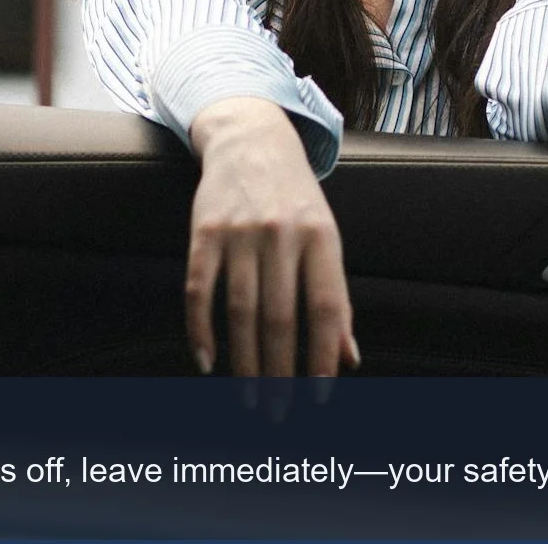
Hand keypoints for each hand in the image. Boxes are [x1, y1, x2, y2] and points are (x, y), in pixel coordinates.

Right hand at [185, 96, 358, 376]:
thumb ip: (336, 296)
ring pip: (241, 310)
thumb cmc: (296, 198)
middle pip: (280, 317)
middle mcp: (282, 234)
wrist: (251, 137)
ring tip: (249, 397)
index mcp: (321, 236)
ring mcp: (240, 232)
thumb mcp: (326, 235)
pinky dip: (200, 330)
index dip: (323, 355)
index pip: (327, 307)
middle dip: (281, 371)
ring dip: (244, 361)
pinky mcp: (204, 231)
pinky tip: (208, 362)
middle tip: (279, 411)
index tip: (318, 396)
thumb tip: (348, 359)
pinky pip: (199, 290)